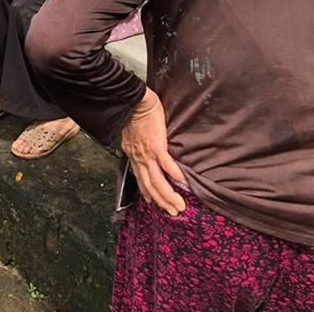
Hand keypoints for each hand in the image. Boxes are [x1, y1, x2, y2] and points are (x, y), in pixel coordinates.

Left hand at [120, 87, 186, 216]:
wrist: (133, 101)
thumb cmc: (133, 112)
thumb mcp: (130, 133)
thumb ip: (136, 144)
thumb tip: (142, 148)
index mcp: (132, 154)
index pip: (140, 178)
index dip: (146, 192)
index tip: (152, 202)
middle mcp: (138, 157)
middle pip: (150, 185)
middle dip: (161, 201)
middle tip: (172, 212)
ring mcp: (147, 153)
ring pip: (157, 181)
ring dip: (168, 196)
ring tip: (179, 206)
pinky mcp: (157, 145)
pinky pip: (167, 164)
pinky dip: (175, 175)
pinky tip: (183, 183)